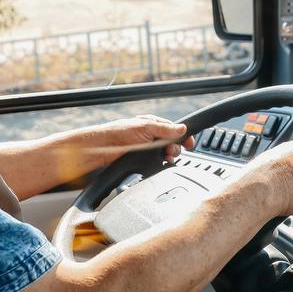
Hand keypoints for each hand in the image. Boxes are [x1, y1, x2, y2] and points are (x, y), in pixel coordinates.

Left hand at [74, 115, 194, 168]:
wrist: (102, 148)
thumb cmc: (119, 133)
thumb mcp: (146, 127)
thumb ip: (166, 129)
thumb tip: (182, 128)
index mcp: (153, 125)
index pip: (174, 130)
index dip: (183, 137)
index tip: (190, 144)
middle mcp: (151, 137)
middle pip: (173, 144)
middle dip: (174, 148)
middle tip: (169, 151)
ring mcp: (147, 150)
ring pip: (166, 155)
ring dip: (168, 157)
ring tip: (164, 158)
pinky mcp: (143, 162)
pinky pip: (158, 165)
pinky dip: (161, 166)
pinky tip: (159, 165)